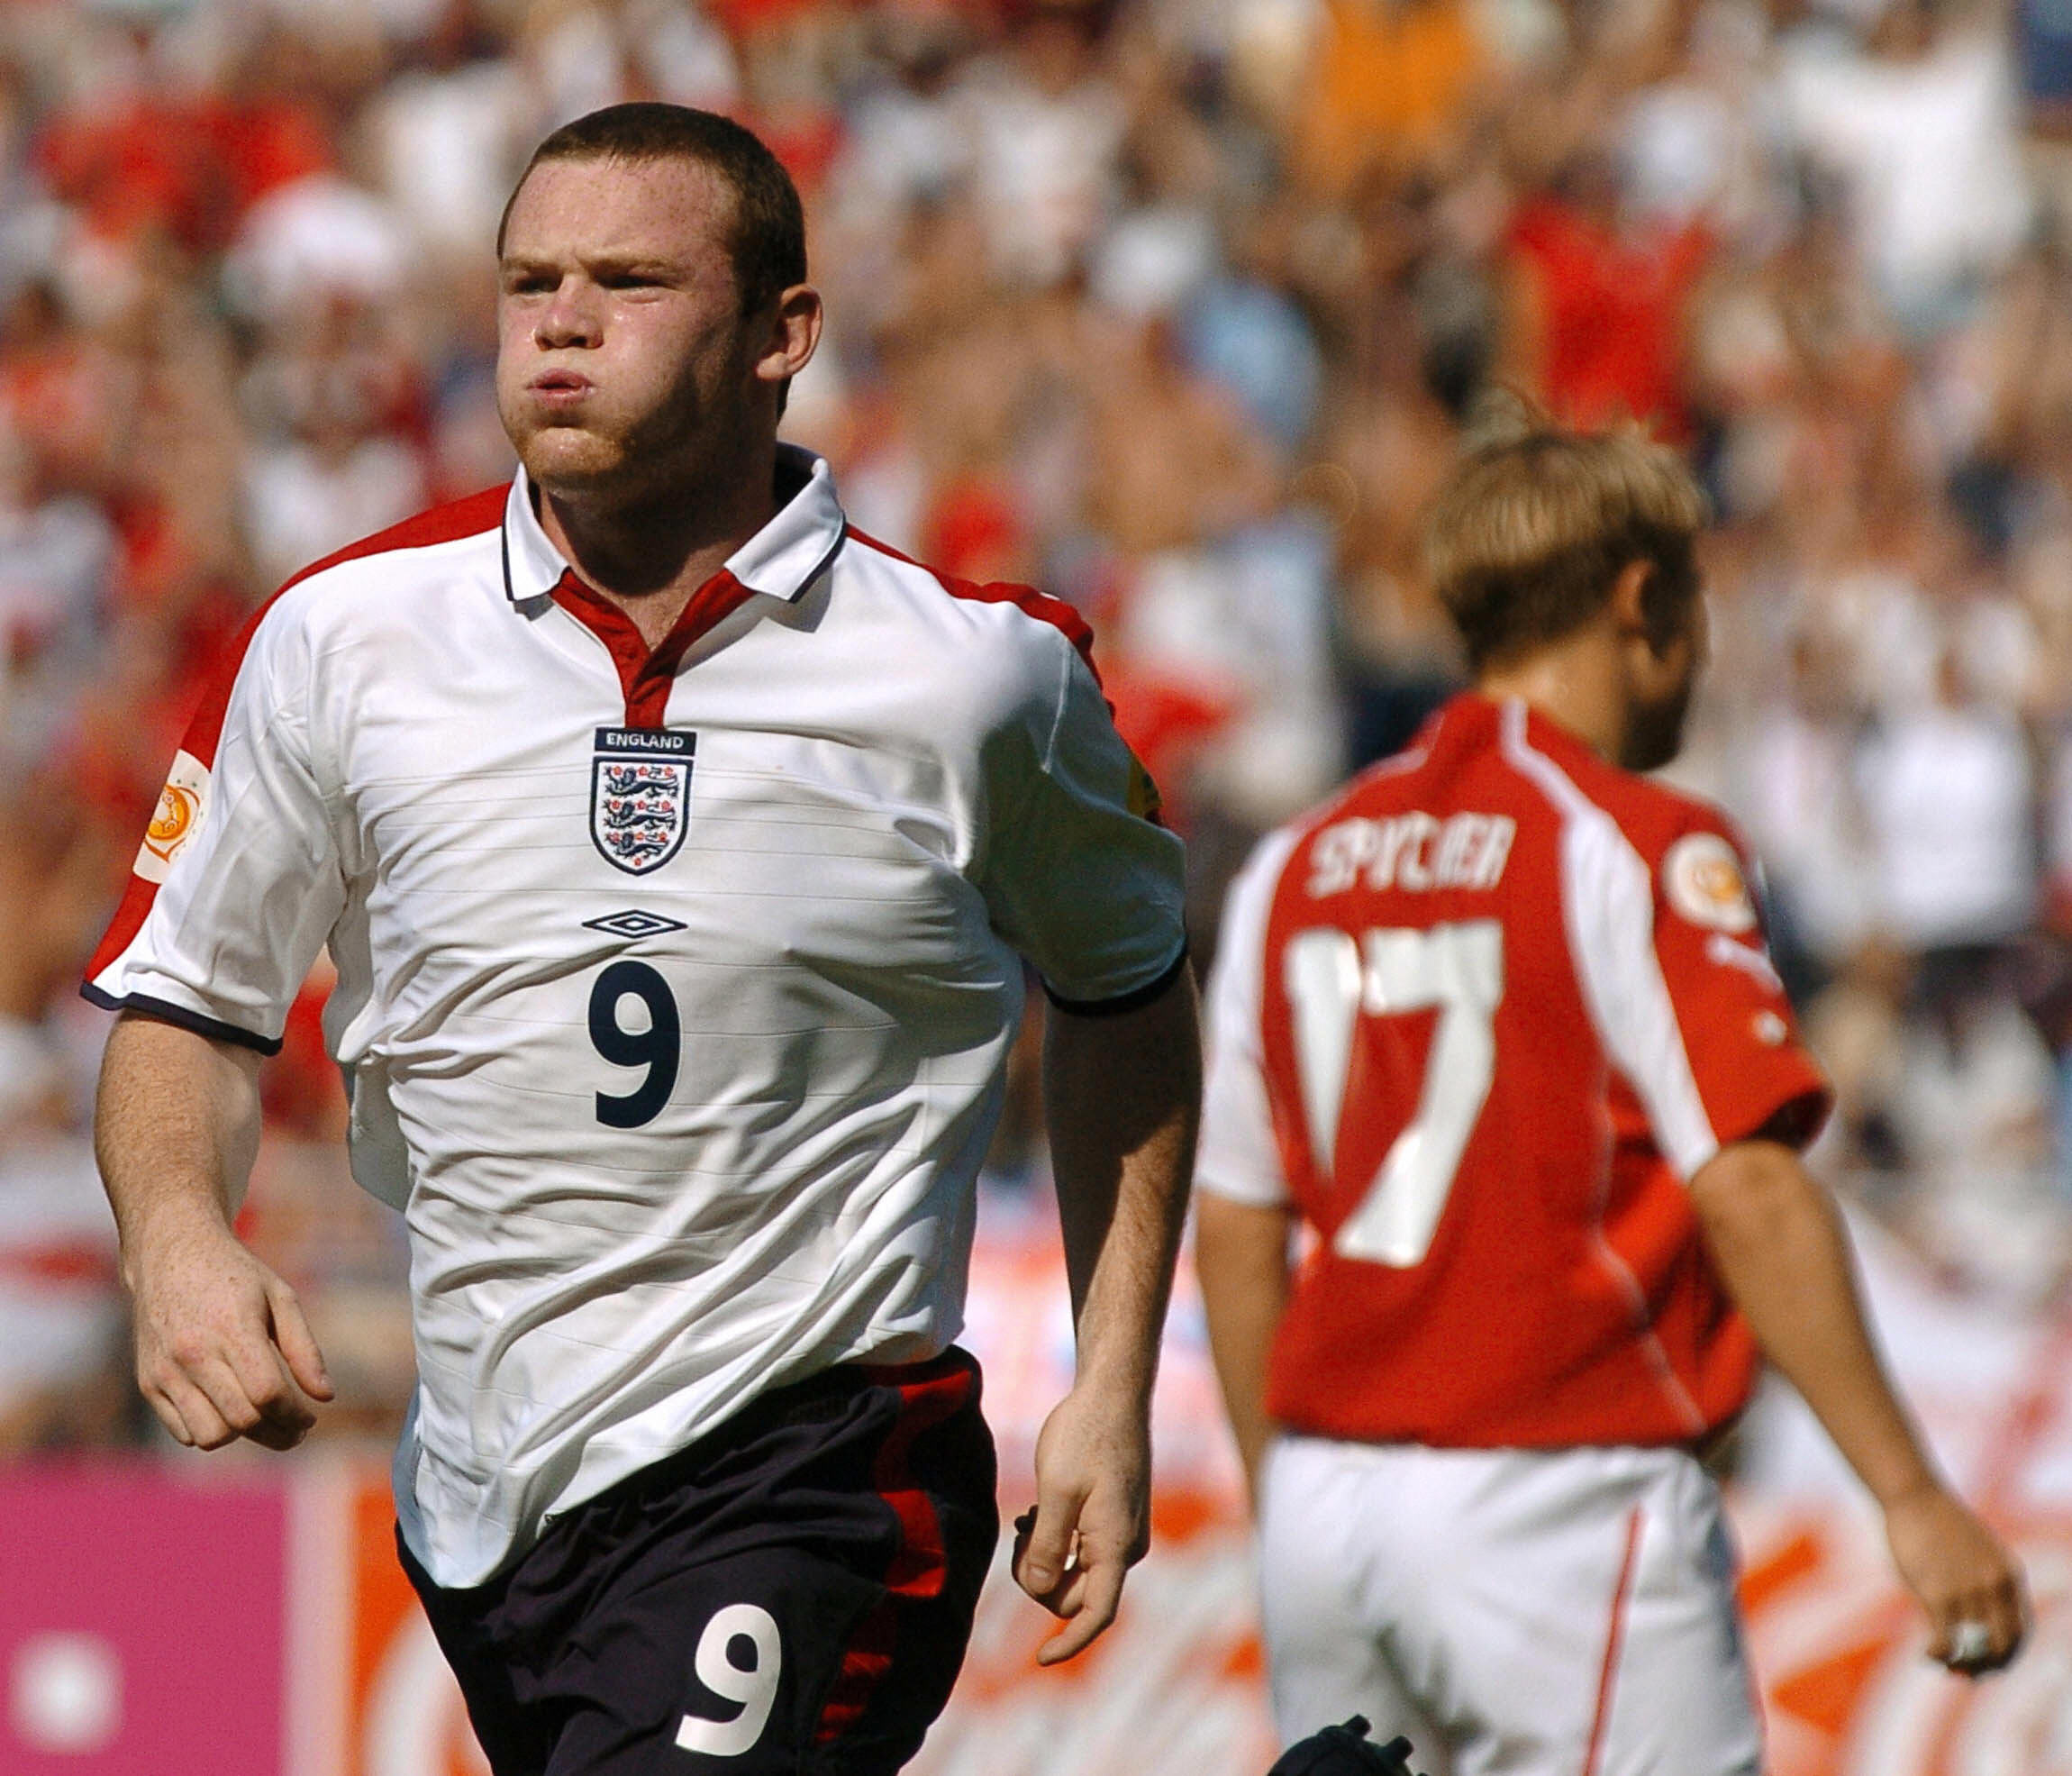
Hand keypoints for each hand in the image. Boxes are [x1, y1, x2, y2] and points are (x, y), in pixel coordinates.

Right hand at [126, 1210, 333, 1451]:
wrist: (171, 1255)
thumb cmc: (235, 1276)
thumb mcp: (280, 1297)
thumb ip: (304, 1349)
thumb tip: (326, 1397)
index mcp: (232, 1329)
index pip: (267, 1393)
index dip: (295, 1415)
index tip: (310, 1417)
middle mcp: (193, 1354)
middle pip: (242, 1421)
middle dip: (278, 1434)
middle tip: (296, 1430)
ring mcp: (166, 1371)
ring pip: (209, 1436)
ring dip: (243, 1436)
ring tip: (262, 1418)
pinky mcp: (149, 1383)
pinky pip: (183, 1431)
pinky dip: (211, 1430)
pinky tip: (229, 1409)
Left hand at [1011, 1384, 1151, 1665]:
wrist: (1112, 1395)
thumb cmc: (1084, 1436)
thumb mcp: (1055, 1492)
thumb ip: (1045, 1547)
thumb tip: (1037, 1592)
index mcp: (1115, 1547)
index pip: (1097, 1614)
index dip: (1069, 1643)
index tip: (1040, 1660)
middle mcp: (1126, 1547)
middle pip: (1075, 1594)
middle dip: (1040, 1577)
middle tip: (1019, 1532)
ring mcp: (1123, 1532)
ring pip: (1074, 1571)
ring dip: (1045, 1554)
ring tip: (1028, 1514)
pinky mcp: (1114, 1517)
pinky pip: (1080, 1549)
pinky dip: (1055, 1538)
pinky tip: (1039, 1508)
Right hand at [1883, 1483, 2027, 1675]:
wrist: (1915, 1495)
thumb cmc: (1939, 1522)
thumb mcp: (1977, 1552)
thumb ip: (1985, 1582)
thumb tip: (1979, 1615)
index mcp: (2010, 1576)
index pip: (2021, 1631)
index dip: (2007, 1655)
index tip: (1989, 1663)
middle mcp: (1995, 1587)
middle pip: (2003, 1645)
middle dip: (1987, 1666)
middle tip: (1968, 1673)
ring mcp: (1968, 1592)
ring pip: (1973, 1648)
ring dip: (1959, 1664)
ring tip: (1944, 1664)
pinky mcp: (1938, 1594)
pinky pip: (1945, 1641)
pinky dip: (1938, 1655)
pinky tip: (1928, 1655)